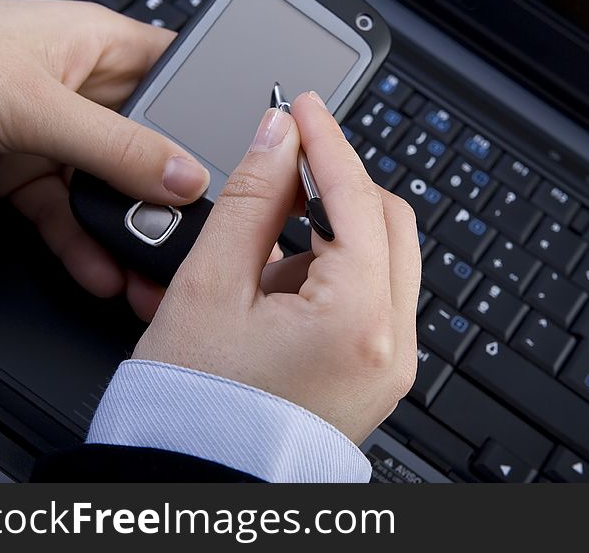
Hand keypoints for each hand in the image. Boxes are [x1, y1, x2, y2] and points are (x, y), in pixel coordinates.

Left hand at [0, 0, 211, 319]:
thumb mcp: (34, 102)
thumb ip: (116, 145)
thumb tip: (184, 177)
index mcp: (103, 48)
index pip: (182, 79)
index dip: (214, 117)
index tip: (243, 165)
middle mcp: (87, 92)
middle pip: (152, 148)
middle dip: (172, 195)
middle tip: (195, 236)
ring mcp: (57, 137)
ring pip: (112, 191)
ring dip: (129, 231)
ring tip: (151, 270)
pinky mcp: (26, 175)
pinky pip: (68, 216)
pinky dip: (84, 246)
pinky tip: (102, 270)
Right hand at [133, 93, 420, 442]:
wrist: (200, 483)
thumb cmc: (195, 411)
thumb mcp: (209, 288)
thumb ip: (250, 200)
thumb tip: (277, 138)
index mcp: (358, 323)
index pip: (358, 200)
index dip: (327, 142)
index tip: (305, 106)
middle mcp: (393, 346)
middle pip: (389, 223)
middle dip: (338, 186)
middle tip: (286, 166)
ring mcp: (391, 363)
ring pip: (383, 258)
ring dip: (332, 235)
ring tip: (262, 262)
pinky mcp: (377, 371)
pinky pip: (372, 297)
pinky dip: (334, 273)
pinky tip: (279, 290)